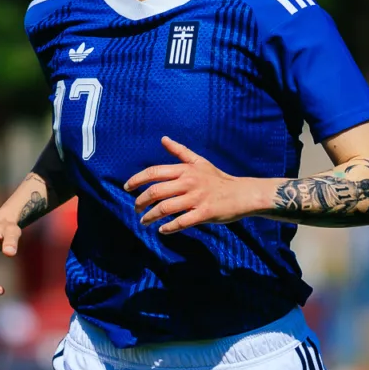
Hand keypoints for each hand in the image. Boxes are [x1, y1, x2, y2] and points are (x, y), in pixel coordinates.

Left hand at [125, 136, 258, 233]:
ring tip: (144, 222)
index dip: (137, 180)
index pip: (154, 172)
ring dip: (150, 217)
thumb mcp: (199, 162)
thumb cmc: (217, 178)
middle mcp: (189, 182)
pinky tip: (162, 230)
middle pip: (156, 191)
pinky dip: (169, 228)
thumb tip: (163, 139)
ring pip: (165, 208)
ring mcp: (196, 198)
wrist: (242, 194)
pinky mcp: (204, 213)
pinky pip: (181, 222)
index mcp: (185, 170)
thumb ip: (180, 151)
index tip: (127, 187)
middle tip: (135, 208)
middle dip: (141, 201)